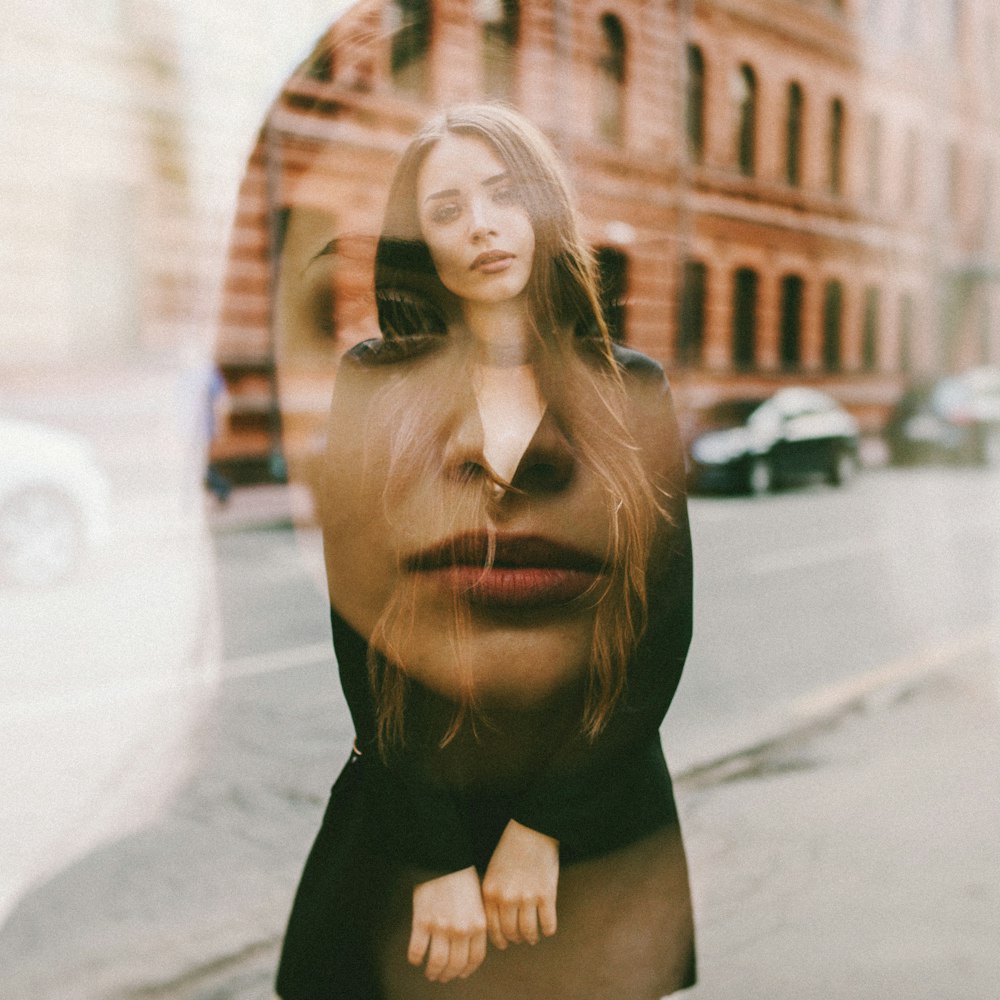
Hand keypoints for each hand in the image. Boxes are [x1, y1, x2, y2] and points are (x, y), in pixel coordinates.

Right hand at [408, 866, 487, 982]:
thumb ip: (476, 923)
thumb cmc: (461, 876)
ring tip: (430, 972)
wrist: (444, 858)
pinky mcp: (422, 922)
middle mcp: (461, 930)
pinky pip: (417, 950)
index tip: (460, 974)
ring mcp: (441, 927)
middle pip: (455, 965)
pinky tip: (415, 959)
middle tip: (442, 977)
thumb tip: (470, 946)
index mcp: (478, 924)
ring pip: (437, 963)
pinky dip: (415, 959)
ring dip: (433, 972)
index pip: (474, 958)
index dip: (466, 970)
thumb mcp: (478, 900)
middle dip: (448, 975)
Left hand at [482, 819, 558, 948]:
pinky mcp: (546, 894)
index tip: (506, 943)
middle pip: (511, 933)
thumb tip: (497, 924)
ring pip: (528, 932)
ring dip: (531, 937)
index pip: (492, 928)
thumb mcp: (493, 872)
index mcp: (490, 892)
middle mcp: (506, 898)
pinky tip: (548, 928)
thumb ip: (493, 896)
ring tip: (534, 936)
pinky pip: (548, 924)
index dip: (500, 939)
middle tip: (522, 938)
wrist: (532, 829)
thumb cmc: (511, 850)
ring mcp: (527, 897)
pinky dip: (548, 929)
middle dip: (517, 939)